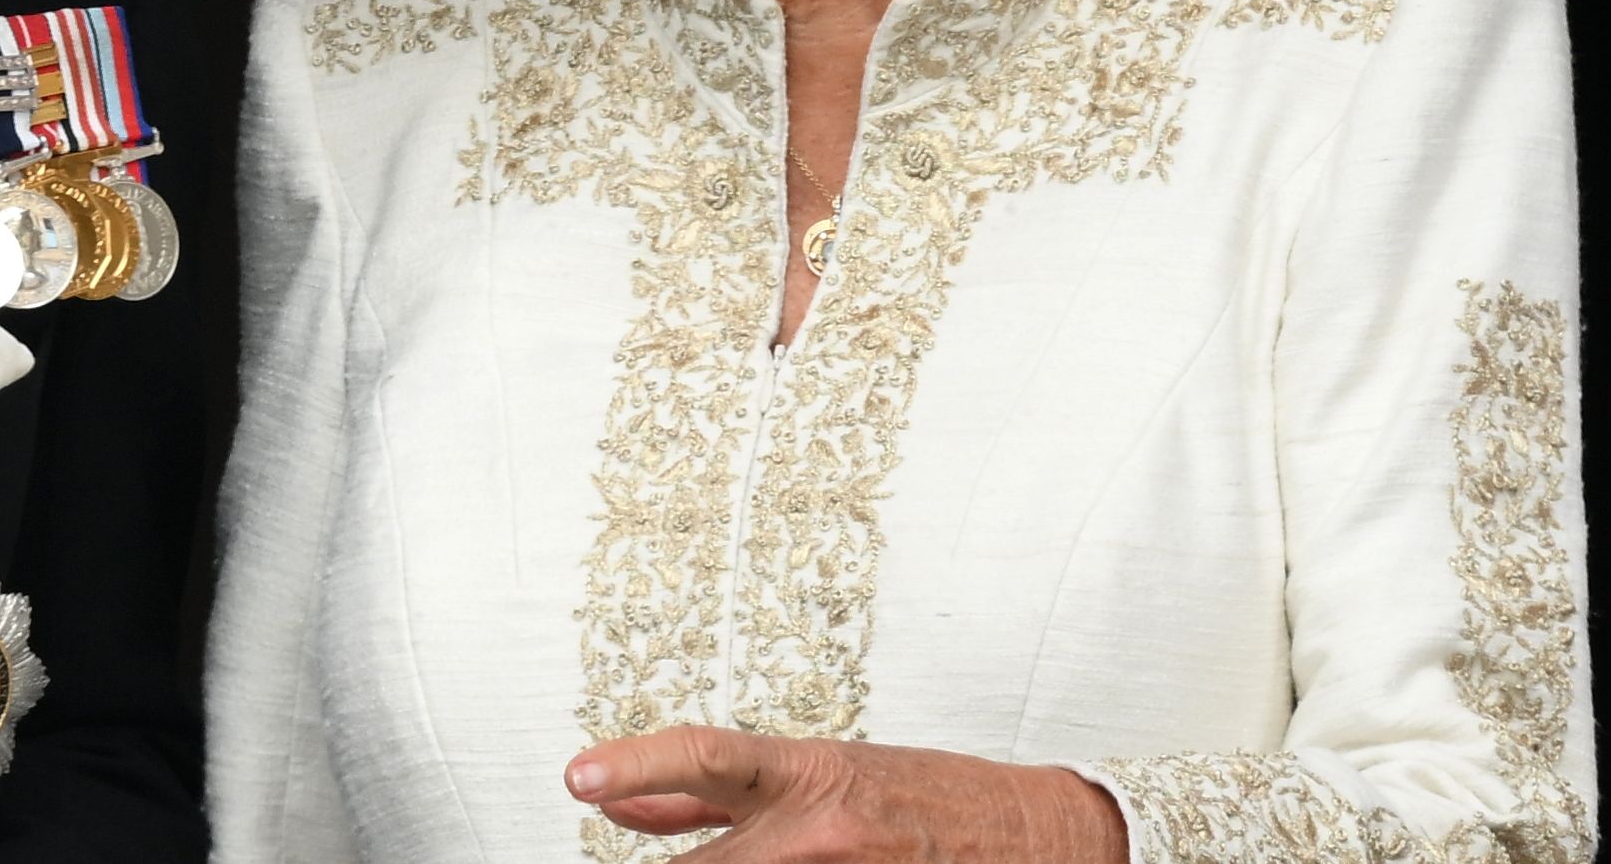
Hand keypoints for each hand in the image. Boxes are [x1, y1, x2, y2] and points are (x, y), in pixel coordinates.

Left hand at [565, 726, 1127, 861]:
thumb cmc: (922, 802)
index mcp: (806, 776)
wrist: (1032, 837)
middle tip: (692, 859)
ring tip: (764, 859)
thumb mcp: (814, 777)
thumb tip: (622, 805)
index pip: (705, 756)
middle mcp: (819, 832)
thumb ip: (709, 797)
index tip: (578, 776)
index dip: (634, 764)